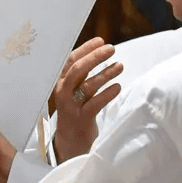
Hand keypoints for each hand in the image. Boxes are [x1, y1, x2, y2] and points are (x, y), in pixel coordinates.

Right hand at [51, 37, 123, 162]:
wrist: (69, 141)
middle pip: (78, 70)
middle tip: (111, 49)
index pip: (71, 60)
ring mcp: (71, 106)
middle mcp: (63, 92)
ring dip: (105, 73)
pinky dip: (108, 94)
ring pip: (88, 85)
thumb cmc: (75, 112)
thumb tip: (96, 53)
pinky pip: (96, 103)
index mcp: (61, 83)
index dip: (86, 49)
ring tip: (120, 66)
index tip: (100, 40)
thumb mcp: (73, 91)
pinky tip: (118, 87)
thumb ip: (80, 76)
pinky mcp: (81, 118)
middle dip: (95, 57)